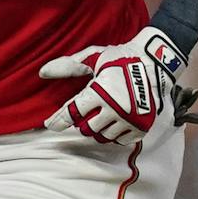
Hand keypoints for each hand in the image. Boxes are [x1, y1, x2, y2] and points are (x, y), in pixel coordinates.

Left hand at [39, 26, 185, 144]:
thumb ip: (68, 66)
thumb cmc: (120, 58)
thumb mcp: (92, 58)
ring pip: (103, 136)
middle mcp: (115, 109)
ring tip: (102, 115)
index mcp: (100, 93)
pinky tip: (115, 122)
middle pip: (86, 129)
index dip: (58, 121)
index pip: (72, 113)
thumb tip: (42, 72)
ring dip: (99, 128)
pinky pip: (121, 140)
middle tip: (87, 113)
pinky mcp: (142, 125)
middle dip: (83, 122)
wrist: (155, 61)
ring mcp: (130, 119)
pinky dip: (116, 134)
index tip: (49, 125)